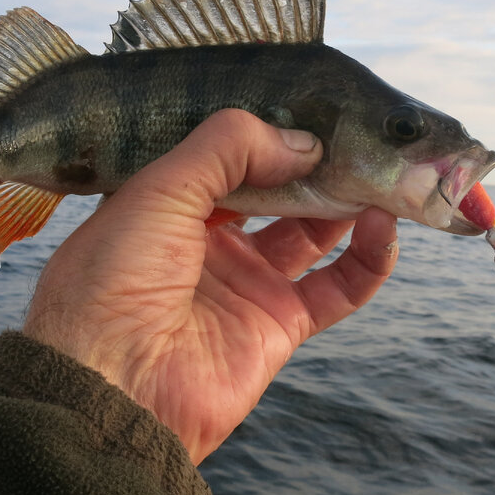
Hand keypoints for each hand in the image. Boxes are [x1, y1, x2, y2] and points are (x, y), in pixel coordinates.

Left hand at [22, 109, 398, 463]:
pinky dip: (368, 258)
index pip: (228, 156)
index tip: (313, 107)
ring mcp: (244, 283)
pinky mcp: (277, 327)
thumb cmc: (115, 278)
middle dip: (314, 164)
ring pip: (311, 232)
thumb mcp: (160, 189)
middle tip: (356, 134)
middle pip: (275, 191)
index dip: (268, 133)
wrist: (111, 387)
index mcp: (166, 203)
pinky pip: (337, 287)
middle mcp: (206, 240)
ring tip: (378, 169)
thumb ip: (229, 148)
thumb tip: (303, 142)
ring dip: (347, 202)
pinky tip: (383, 226)